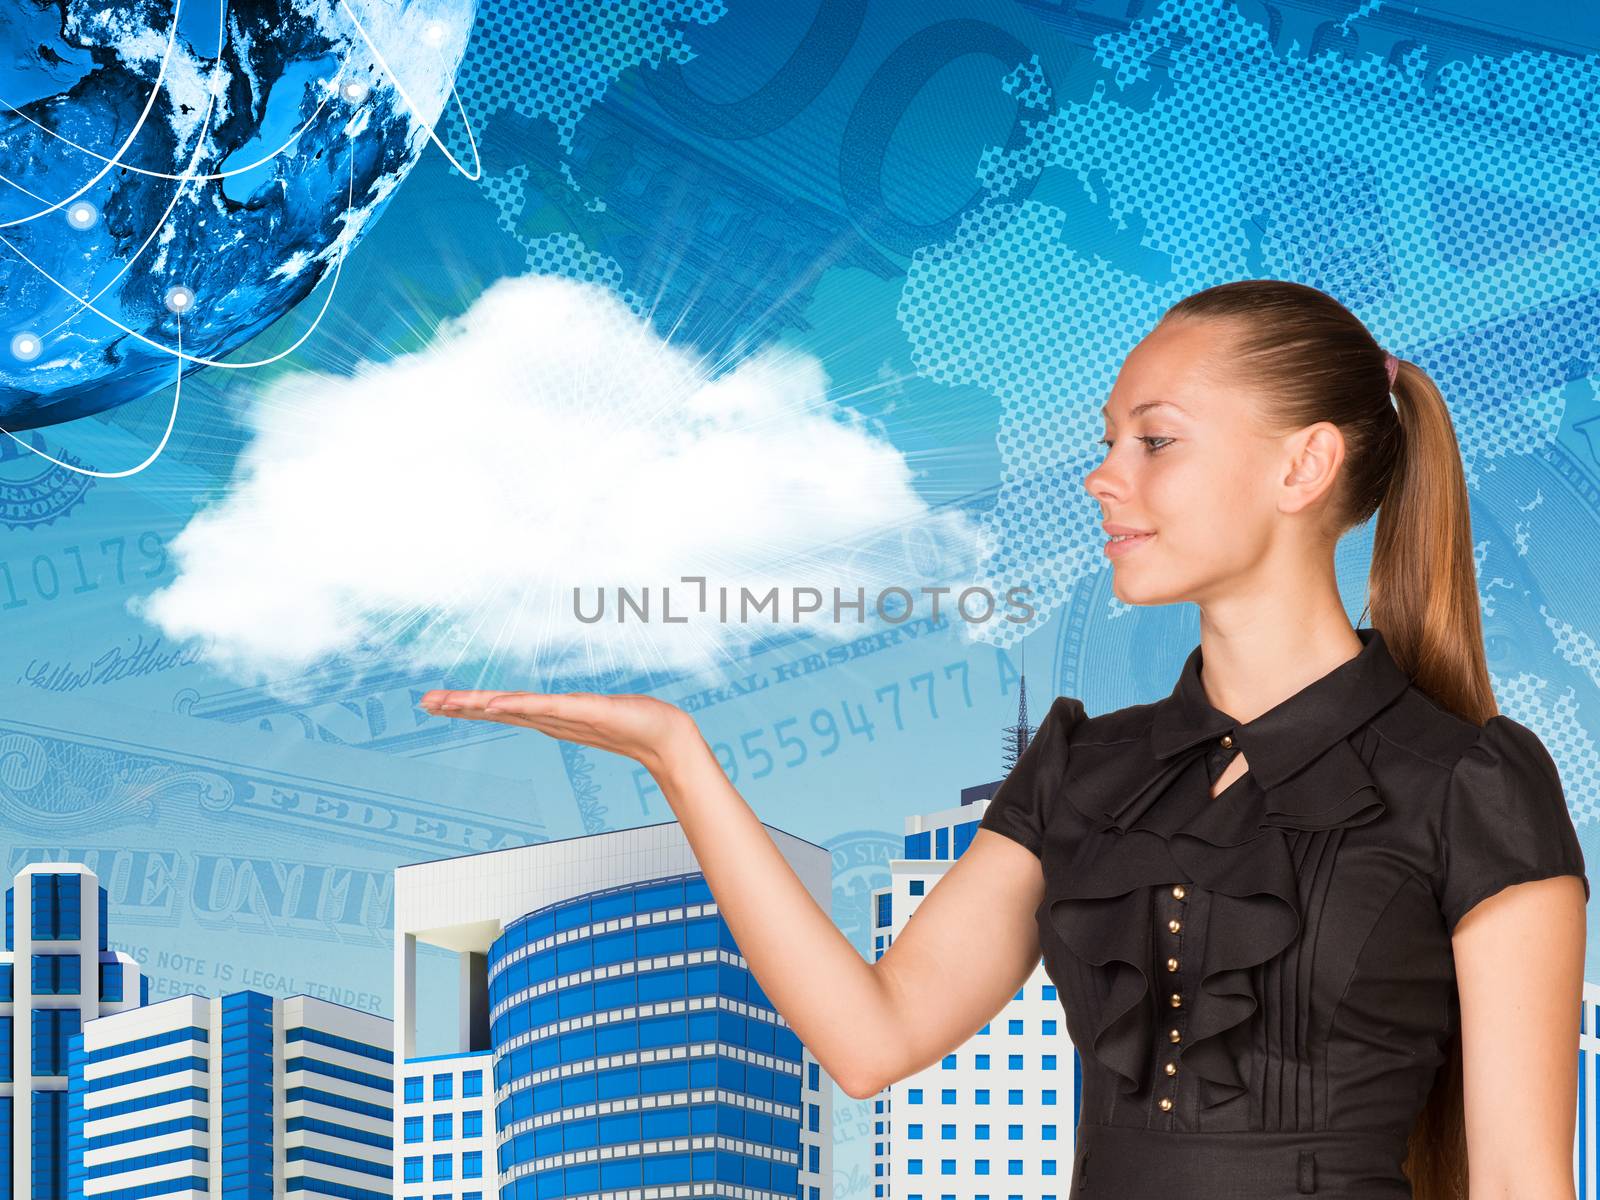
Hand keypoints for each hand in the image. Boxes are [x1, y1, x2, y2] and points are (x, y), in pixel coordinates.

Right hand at [417, 689, 697, 775]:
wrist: (664, 735)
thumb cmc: (633, 722)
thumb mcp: (596, 712)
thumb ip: (574, 711)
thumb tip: (558, 709)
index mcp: (549, 715)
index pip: (501, 707)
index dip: (468, 705)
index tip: (436, 702)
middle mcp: (550, 717)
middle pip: (497, 709)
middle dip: (460, 706)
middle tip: (425, 702)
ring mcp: (562, 716)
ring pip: (512, 708)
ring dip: (477, 705)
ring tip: (445, 702)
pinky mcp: (581, 713)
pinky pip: (542, 707)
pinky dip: (516, 706)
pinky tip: (493, 704)